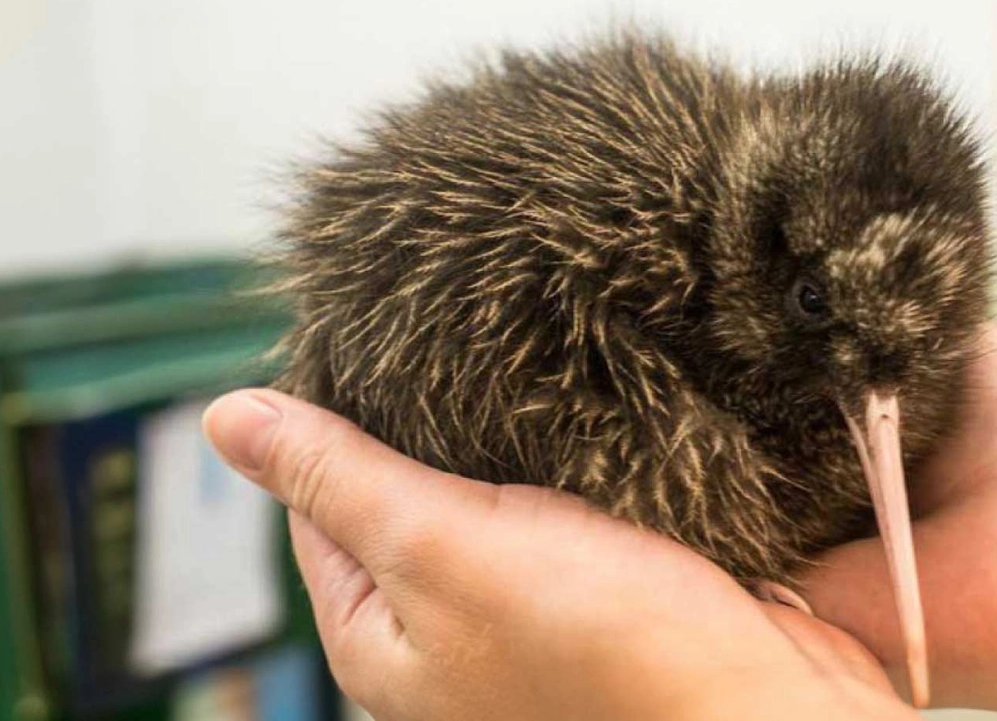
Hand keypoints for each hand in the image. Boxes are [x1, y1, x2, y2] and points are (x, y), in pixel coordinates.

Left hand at [202, 390, 911, 720]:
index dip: (330, 412)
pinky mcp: (622, 576)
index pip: (318, 503)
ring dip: (515, 422)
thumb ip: (340, 480)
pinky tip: (596, 389)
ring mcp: (543, 605)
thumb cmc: (608, 654)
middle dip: (431, 410)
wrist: (772, 708)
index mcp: (385, 634)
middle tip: (451, 314)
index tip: (362, 327)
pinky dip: (583, 443)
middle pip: (413, 491)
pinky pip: (581, 494)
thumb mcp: (444, 549)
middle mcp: (458, 628)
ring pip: (503, 486)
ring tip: (524, 335)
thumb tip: (224, 420)